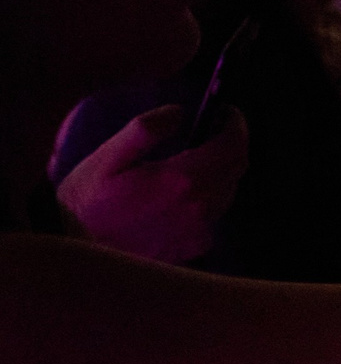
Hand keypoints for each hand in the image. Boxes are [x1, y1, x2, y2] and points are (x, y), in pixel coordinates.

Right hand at [57, 105, 248, 264]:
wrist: (80, 252)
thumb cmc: (88, 201)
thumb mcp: (108, 157)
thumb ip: (146, 130)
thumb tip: (180, 112)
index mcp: (182, 180)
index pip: (234, 145)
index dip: (235, 124)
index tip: (225, 111)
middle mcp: (199, 206)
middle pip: (237, 166)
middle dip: (229, 143)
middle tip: (208, 131)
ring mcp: (200, 229)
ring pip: (229, 189)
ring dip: (219, 170)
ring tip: (189, 161)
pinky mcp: (195, 245)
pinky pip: (216, 212)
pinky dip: (209, 195)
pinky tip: (180, 193)